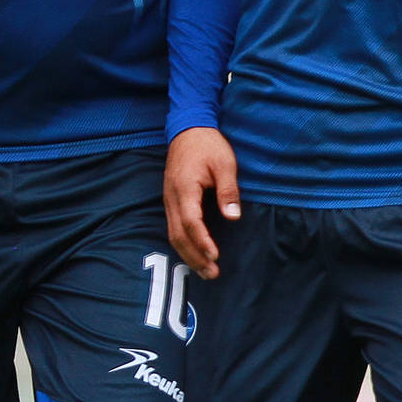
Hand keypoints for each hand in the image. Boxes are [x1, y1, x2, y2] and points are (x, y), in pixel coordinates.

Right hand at [164, 127, 240, 278]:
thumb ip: (227, 191)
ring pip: (173, 234)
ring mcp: (168, 199)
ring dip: (188, 254)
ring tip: (205, 271)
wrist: (188, 128)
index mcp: (184, 187)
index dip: (202, 240)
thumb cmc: (208, 145)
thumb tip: (233, 217)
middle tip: (212, 273)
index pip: (190, 221)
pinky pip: (173, 227)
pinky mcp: (171, 200)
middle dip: (195, 256)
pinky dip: (183, 244)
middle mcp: (172, 197)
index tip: (215, 255)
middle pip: (178, 234)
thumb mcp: (224, 164)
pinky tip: (195, 254)